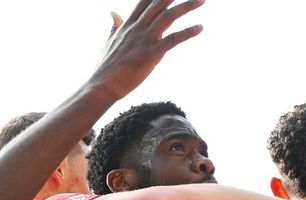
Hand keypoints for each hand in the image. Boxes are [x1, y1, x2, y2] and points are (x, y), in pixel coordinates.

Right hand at [90, 0, 204, 99]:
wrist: (103, 85)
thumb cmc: (106, 66)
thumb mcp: (110, 41)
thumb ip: (114, 25)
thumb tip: (112, 12)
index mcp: (128, 25)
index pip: (144, 2)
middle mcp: (137, 28)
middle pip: (159, 4)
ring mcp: (145, 40)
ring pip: (168, 17)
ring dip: (186, 6)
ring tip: (202, 0)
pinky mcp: (152, 54)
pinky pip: (173, 39)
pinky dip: (188, 32)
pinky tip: (200, 27)